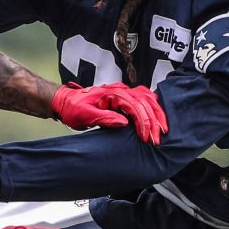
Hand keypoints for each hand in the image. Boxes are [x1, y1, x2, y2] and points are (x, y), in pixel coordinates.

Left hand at [51, 82, 169, 144]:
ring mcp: (124, 92)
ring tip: (162, 129)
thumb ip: (104, 118)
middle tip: (157, 138)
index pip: (135, 106)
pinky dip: (153, 108)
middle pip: (146, 102)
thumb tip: (124, 122)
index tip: (146, 137)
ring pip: (148, 98)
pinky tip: (157, 118)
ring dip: (157, 114)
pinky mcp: (125, 97)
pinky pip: (144, 98)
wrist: (66, 102)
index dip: (143, 123)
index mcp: (112, 93)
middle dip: (154, 121)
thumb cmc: (74, 108)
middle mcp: (121, 90)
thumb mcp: (85, 115)